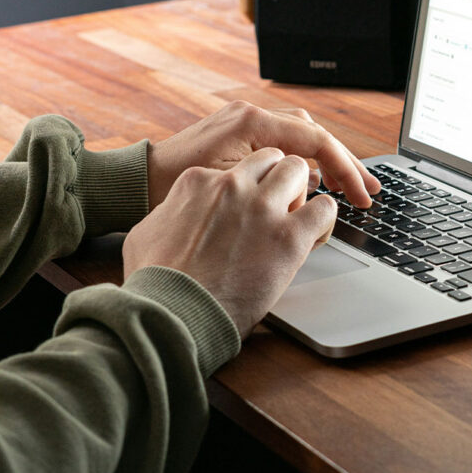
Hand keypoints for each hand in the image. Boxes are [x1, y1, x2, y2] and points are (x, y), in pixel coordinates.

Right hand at [123, 148, 335, 337]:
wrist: (171, 314)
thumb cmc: (156, 282)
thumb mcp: (147, 233)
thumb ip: (171, 213)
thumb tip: (176, 214)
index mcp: (198, 180)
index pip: (238, 167)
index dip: (247, 190)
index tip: (248, 210)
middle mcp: (232, 185)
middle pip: (271, 158)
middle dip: (277, 179)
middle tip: (277, 208)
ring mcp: (261, 207)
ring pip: (298, 170)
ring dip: (301, 192)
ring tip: (295, 219)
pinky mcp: (288, 236)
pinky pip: (324, 207)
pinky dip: (323, 219)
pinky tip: (312, 235)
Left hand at [147, 101, 378, 209]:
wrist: (137, 180)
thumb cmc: (172, 187)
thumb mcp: (226, 188)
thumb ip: (271, 186)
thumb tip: (314, 196)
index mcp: (250, 123)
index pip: (314, 141)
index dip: (344, 170)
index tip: (361, 196)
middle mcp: (250, 115)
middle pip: (314, 134)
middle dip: (345, 163)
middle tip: (369, 190)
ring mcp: (245, 122)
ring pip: (301, 135)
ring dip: (327, 160)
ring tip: (348, 186)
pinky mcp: (239, 135)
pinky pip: (284, 142)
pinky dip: (304, 160)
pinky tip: (315, 181)